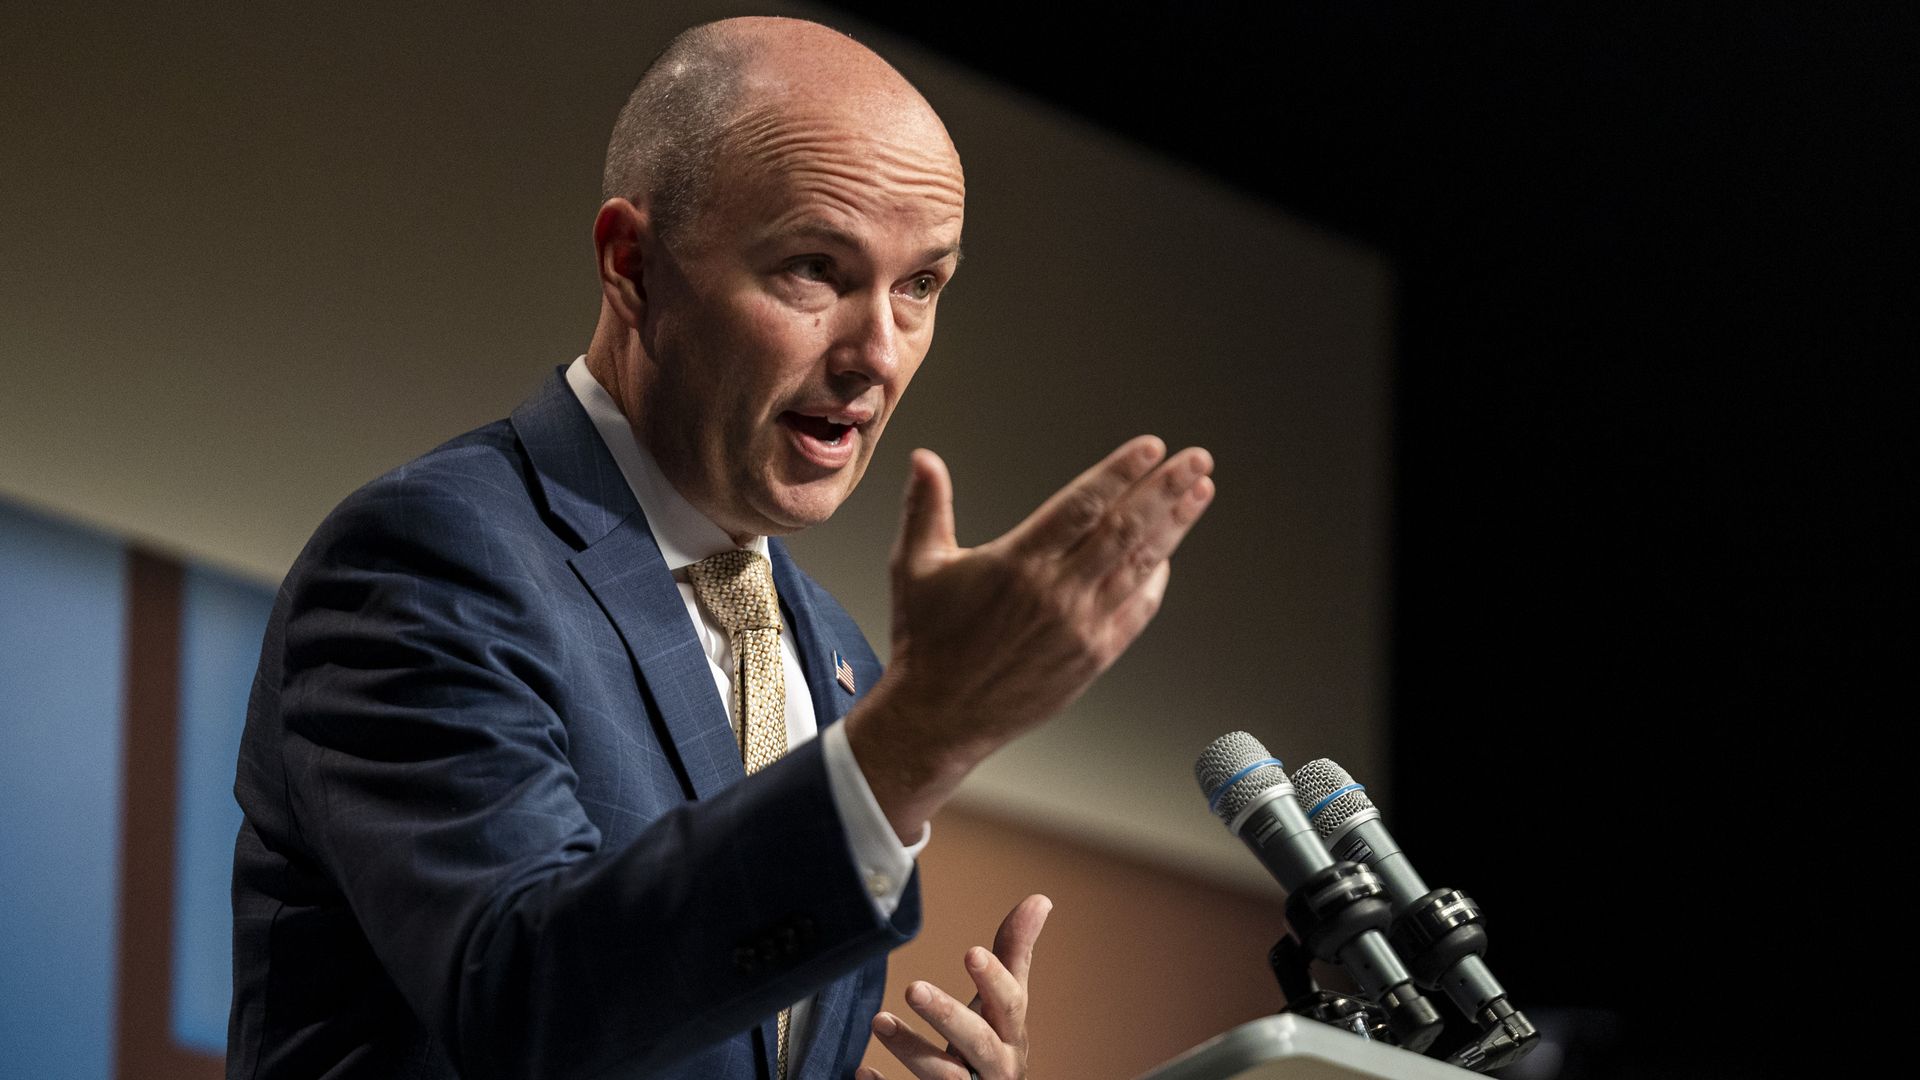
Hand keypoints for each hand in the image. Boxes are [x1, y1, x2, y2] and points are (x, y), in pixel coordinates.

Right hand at [847, 437, 1214, 835]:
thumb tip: (924, 457)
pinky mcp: (1093, 656)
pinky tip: (1168, 554)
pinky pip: (1137, 610)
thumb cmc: (925, 639)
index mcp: (1016, 563)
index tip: (1152, 447)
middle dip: (1166, 489)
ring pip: (1139, 565)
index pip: (1082, 504)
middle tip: (1197, 460)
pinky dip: (1156, 579)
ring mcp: (1081, 626)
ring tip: (1200, 492)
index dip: (1120, 472)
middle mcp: (1056, 592)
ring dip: (1173, 526)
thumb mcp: (914, 566)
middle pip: (1124, 529)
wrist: (940, 716)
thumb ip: (925, 506)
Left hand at [860, 894, 1052, 1079]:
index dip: (994, 982)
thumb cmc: (995, 1046)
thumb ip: (1015, 954)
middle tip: (914, 988)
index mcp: (1012, 1036)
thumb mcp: (1005, 1005)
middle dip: (948, 1016)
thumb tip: (1041, 899)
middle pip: (977, 1043)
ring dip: (913, 1050)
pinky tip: (862, 1071)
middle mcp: (997, 1066)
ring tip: (879, 1020)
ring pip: (945, 1077)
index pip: (1010, 1006)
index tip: (972, 952)